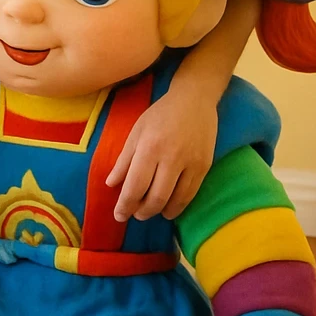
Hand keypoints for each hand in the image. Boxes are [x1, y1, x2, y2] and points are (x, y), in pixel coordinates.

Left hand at [105, 89, 215, 221]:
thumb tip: (110, 184)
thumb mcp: (136, 132)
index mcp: (150, 148)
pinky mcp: (204, 166)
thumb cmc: (160, 114)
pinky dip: (178, 206)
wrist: (194, 100)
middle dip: (142, 212)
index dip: (125, 206)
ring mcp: (191, 163)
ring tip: (151, 210)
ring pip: (175, 200)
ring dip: (160, 212)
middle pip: (155, 198)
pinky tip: (169, 208)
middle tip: (135, 214)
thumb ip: (123, 160)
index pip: (135, 186)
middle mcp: (171, 158)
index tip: (119, 216)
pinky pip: (191, 194)